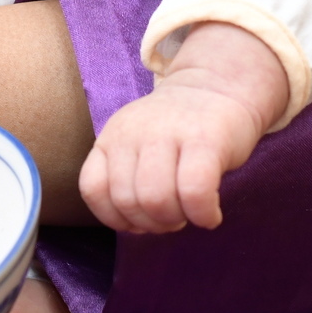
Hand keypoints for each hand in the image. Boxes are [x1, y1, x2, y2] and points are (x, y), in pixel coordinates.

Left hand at [78, 21, 288, 232]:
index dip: (116, 218)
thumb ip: (126, 178)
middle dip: (152, 223)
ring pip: (156, 199)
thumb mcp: (136, 143)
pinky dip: (203, 215)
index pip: (93, 189)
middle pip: (128, 201)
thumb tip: (135, 227)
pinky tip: (211, 215)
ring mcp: (168, 132)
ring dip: (175, 220)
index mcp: (112, 137)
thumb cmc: (178, 129)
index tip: (140, 221)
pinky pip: (194, 192)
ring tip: (190, 213)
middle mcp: (133, 132)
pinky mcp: (205, 139)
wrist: (219, 85)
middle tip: (173, 218)